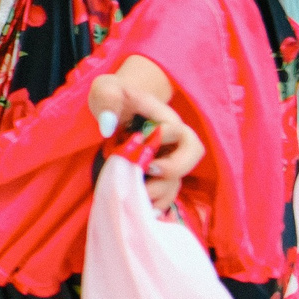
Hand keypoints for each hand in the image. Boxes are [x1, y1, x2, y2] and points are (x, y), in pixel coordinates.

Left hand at [89, 70, 204, 215]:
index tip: (137, 139)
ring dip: (160, 191)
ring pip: (177, 180)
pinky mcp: (157, 178)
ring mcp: (166, 160)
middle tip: (149, 170)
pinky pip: (165, 196)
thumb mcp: (105, 90)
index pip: (176, 129)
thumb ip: (108, 99)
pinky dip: (155, 205)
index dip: (162, 137)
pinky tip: (139, 208)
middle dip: (175, 167)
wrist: (112, 109)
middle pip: (193, 154)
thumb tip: (108, 126)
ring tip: (137, 196)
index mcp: (163, 118)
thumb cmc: (111, 97)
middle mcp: (171, 141)